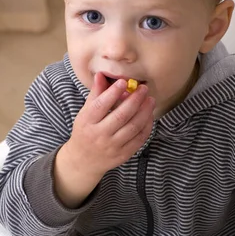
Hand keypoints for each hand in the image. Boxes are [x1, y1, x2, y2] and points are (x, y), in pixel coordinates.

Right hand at [54, 73, 154, 206]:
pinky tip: (149, 115)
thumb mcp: (85, 113)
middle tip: (143, 89)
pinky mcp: (123, 155)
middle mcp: (99, 135)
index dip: (113, 93)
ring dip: (145, 112)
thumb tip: (101, 75)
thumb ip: (95, 94)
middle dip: (135, 100)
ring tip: (150, 100)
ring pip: (133, 127)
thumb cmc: (85, 131)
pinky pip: (139, 139)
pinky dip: (147, 126)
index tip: (124, 82)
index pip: (101, 105)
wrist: (84, 160)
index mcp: (87, 122)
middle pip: (121, 116)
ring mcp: (112, 146)